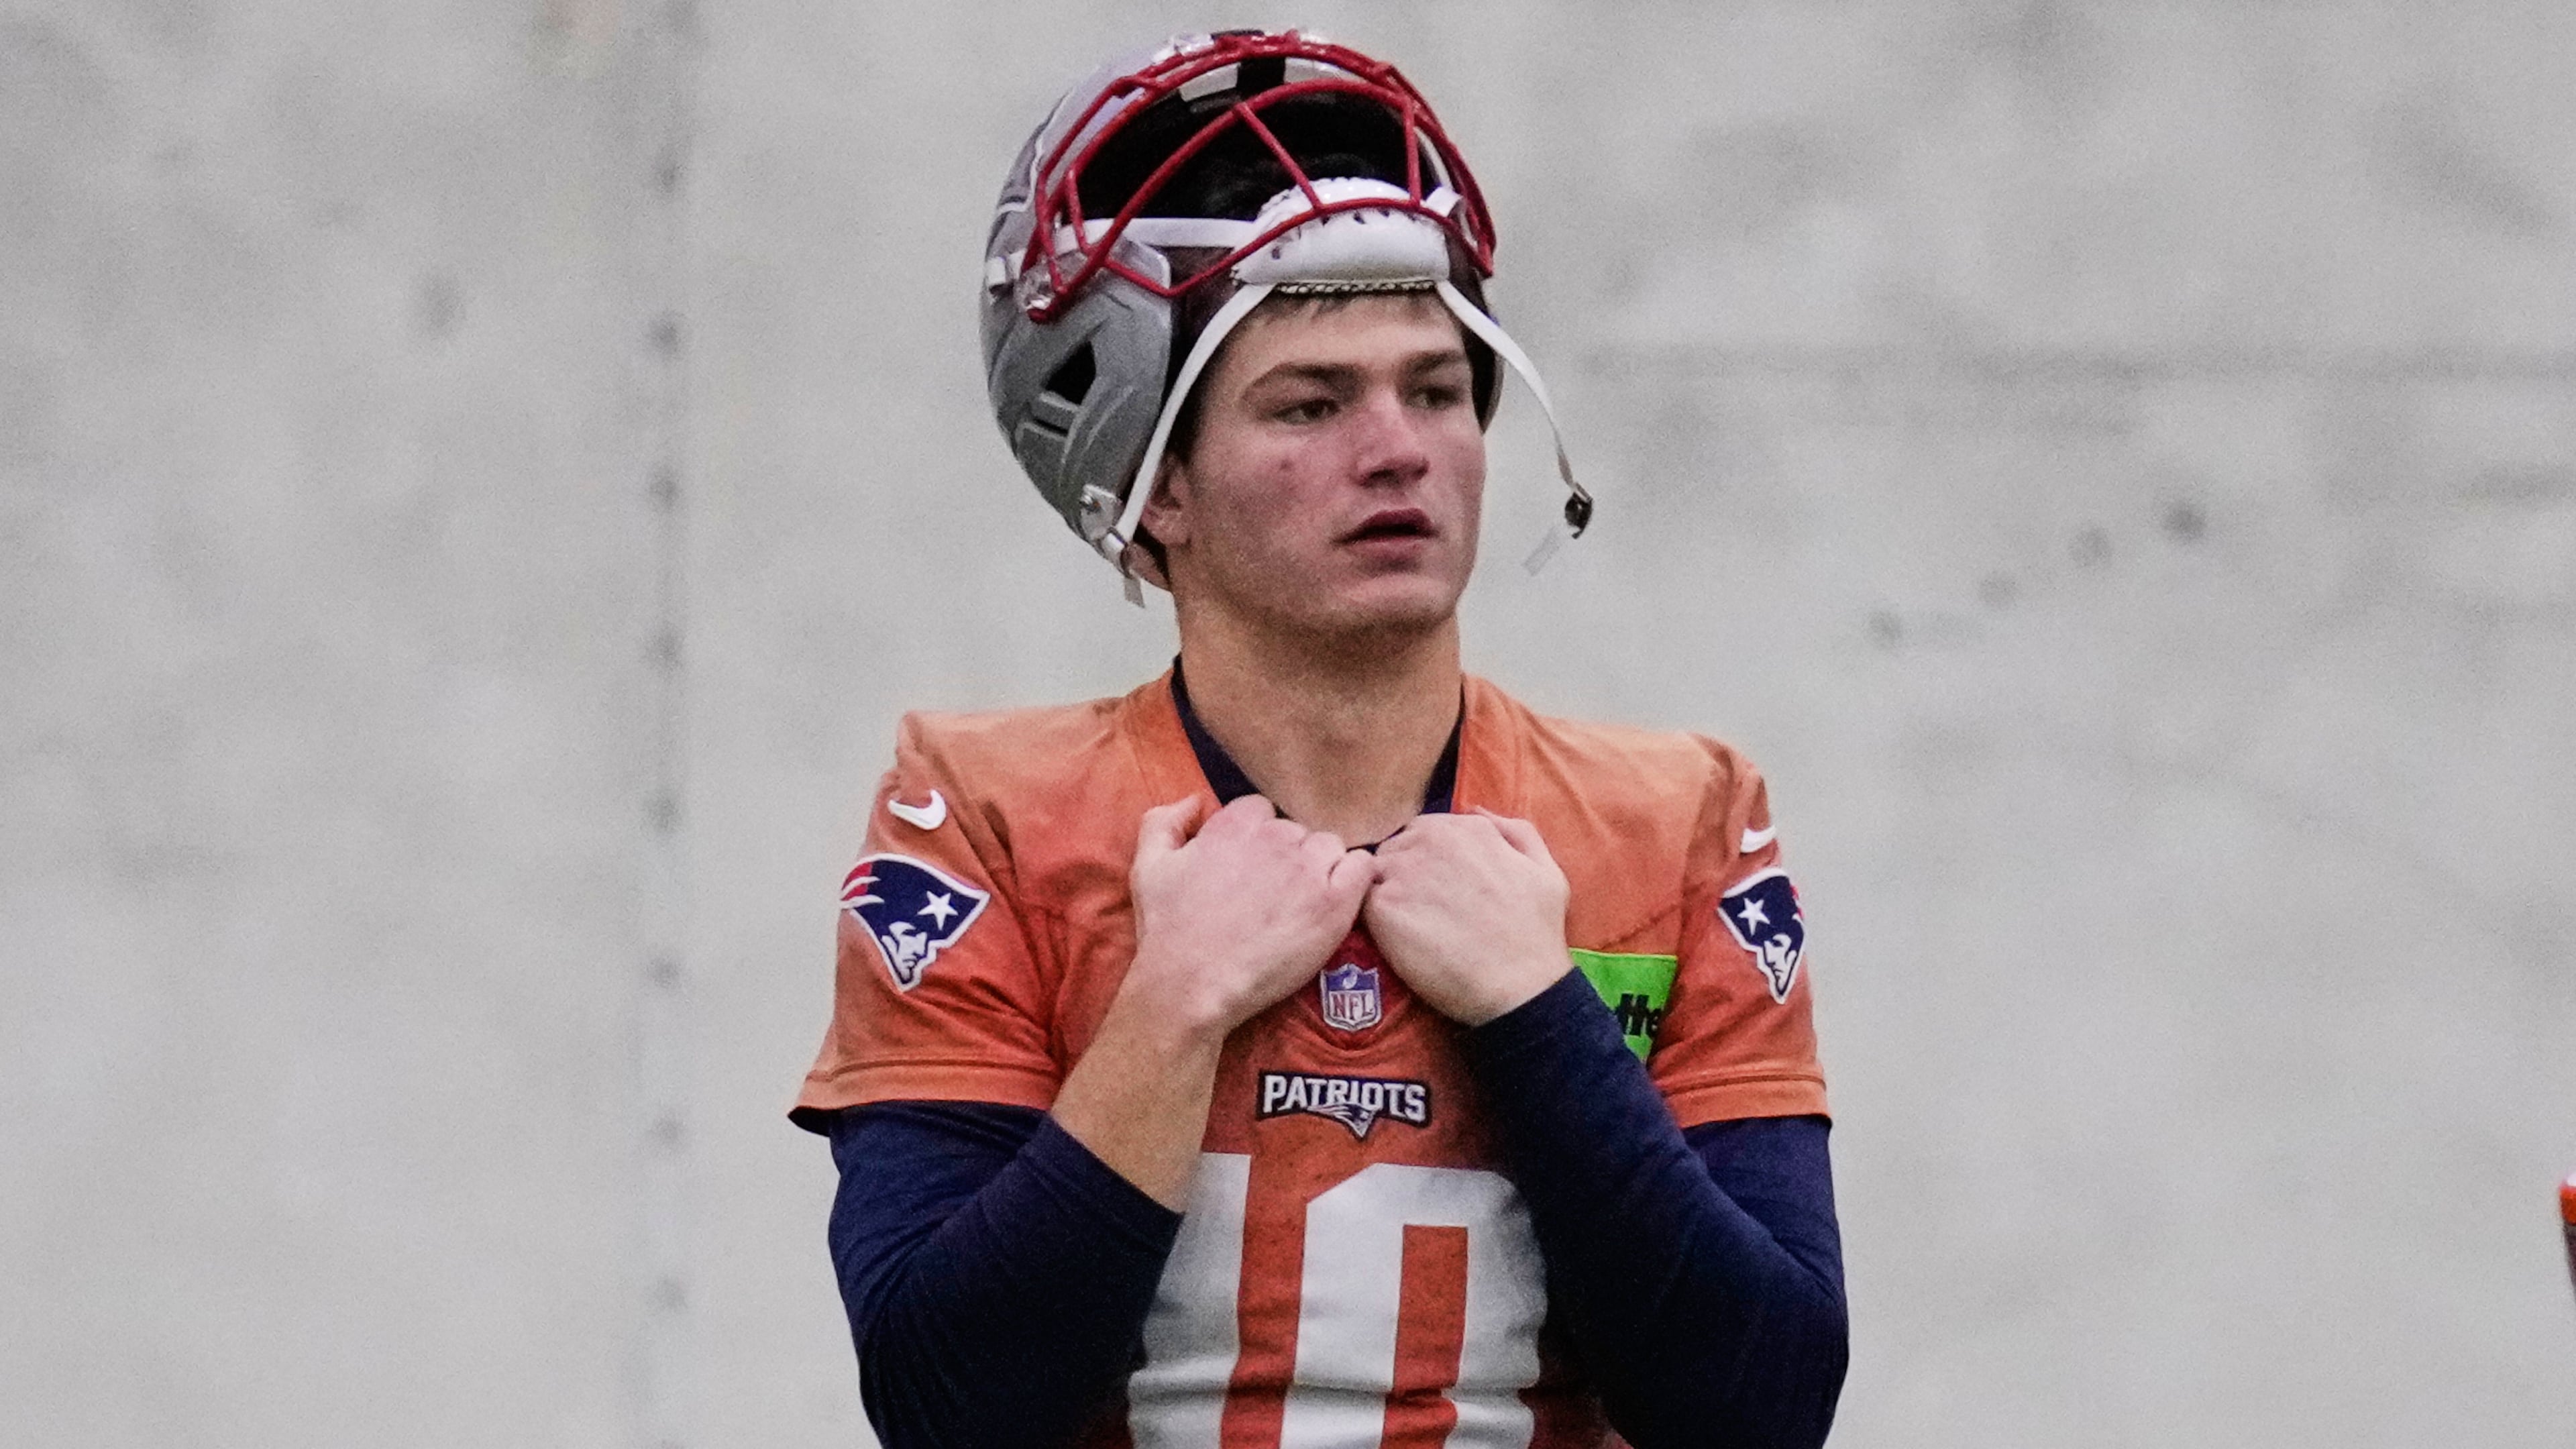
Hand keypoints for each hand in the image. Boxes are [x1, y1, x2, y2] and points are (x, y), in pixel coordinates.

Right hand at [1127, 794, 1375, 1034]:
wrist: (1192, 985)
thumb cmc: (1167, 931)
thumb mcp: (1147, 866)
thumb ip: (1164, 820)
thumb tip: (1196, 801)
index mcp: (1235, 824)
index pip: (1261, 810)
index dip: (1255, 839)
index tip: (1249, 868)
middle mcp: (1275, 838)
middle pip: (1297, 830)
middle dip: (1287, 855)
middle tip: (1271, 894)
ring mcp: (1309, 869)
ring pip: (1330, 847)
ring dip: (1320, 867)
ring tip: (1301, 903)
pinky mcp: (1335, 903)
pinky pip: (1362, 867)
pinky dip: (1355, 877)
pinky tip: (1336, 900)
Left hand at [1362, 810, 1571, 1025]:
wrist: (1518, 986)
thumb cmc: (1536, 932)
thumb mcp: (1545, 869)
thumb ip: (1514, 830)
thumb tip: (1474, 811)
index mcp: (1465, 827)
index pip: (1424, 832)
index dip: (1428, 863)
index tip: (1439, 891)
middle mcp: (1429, 839)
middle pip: (1396, 849)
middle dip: (1404, 874)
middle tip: (1423, 912)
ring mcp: (1402, 871)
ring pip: (1375, 874)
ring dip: (1386, 895)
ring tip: (1411, 928)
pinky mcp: (1381, 907)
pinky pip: (1363, 903)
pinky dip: (1375, 920)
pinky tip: (1399, 942)